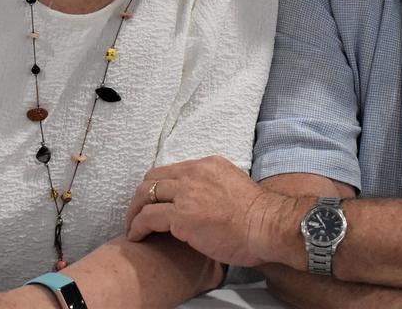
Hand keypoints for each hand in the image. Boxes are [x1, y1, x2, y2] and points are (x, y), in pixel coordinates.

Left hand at [125, 155, 293, 267]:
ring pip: (145, 195)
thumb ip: (215, 186)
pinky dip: (138, 226)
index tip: (154, 201)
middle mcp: (193, 173)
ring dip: (134, 211)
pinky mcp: (181, 216)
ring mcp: (186, 193)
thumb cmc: (259, 215)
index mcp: (207, 165)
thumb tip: (206, 199)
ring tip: (133, 226)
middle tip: (137, 213)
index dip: (158, 187)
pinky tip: (137, 236)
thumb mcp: (234, 185)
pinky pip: (148, 217)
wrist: (268, 226)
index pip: (171, 171)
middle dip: (140, 196)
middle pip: (152, 178)